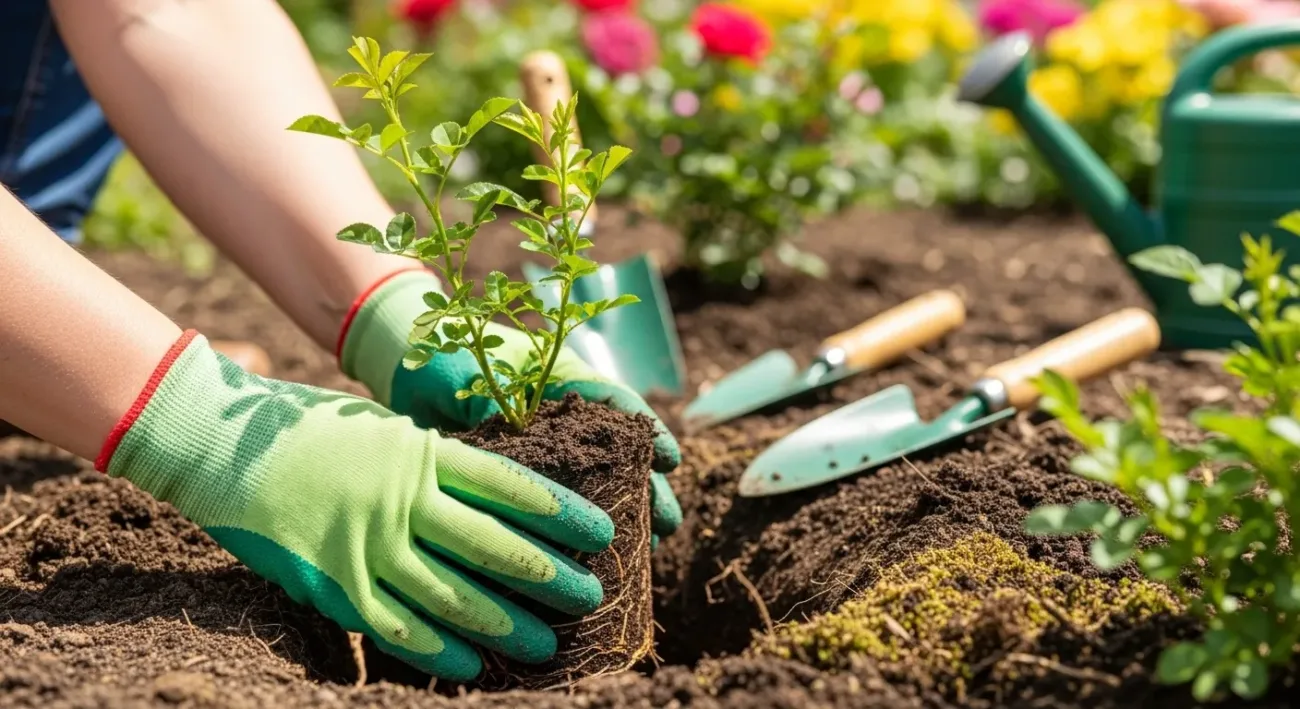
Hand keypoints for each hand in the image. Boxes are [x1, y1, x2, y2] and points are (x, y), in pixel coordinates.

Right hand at [102, 331, 613, 679]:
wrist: (219, 444)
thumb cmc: (308, 428)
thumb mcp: (383, 429)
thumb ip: (433, 462)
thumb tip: (493, 496)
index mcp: (420, 453)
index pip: (510, 487)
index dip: (561, 513)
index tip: (602, 531)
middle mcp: (401, 502)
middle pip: (494, 546)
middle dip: (550, 576)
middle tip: (593, 595)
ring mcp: (367, 547)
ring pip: (455, 595)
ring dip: (508, 623)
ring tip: (550, 642)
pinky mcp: (334, 585)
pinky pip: (398, 626)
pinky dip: (442, 648)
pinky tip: (476, 663)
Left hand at [340, 270, 682, 539]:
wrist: (403, 355)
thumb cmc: (441, 350)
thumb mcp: (469, 373)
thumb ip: (496, 403)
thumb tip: (515, 443)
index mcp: (558, 377)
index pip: (614, 402)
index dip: (646, 433)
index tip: (670, 462)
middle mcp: (558, 412)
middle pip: (616, 450)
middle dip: (648, 486)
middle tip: (670, 523)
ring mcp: (541, 443)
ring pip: (593, 479)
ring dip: (623, 510)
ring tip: (649, 549)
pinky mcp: (518, 469)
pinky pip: (556, 498)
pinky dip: (578, 521)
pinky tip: (591, 554)